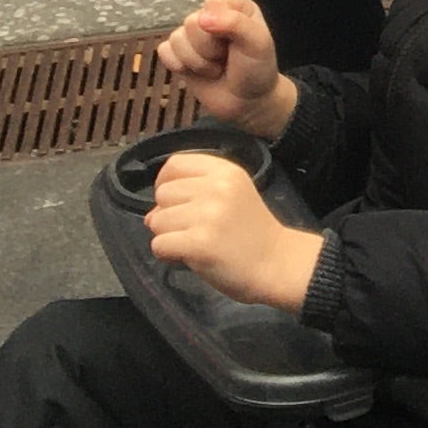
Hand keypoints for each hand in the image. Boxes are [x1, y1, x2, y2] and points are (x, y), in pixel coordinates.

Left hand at [145, 151, 325, 313]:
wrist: (277, 263)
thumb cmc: (252, 231)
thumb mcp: (231, 196)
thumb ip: (193, 195)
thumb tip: (150, 215)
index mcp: (226, 171)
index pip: (175, 163)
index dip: (165, 182)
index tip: (175, 201)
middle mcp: (216, 187)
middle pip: (162, 193)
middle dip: (167, 214)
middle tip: (190, 229)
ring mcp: (207, 215)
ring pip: (157, 220)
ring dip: (167, 236)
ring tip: (192, 244)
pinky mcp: (199, 243)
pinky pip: (159, 245)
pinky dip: (167, 255)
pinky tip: (189, 258)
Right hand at [156, 0, 297, 139]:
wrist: (247, 102)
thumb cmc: (256, 69)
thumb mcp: (258, 42)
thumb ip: (235, 23)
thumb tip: (200, 18)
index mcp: (234, 5)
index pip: (212, 3)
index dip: (222, 26)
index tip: (237, 41)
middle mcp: (211, 15)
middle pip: (191, 23)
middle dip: (210, 49)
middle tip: (226, 59)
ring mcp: (192, 34)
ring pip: (176, 38)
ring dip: (197, 62)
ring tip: (216, 67)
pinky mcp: (178, 53)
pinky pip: (164, 51)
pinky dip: (179, 66)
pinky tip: (196, 72)